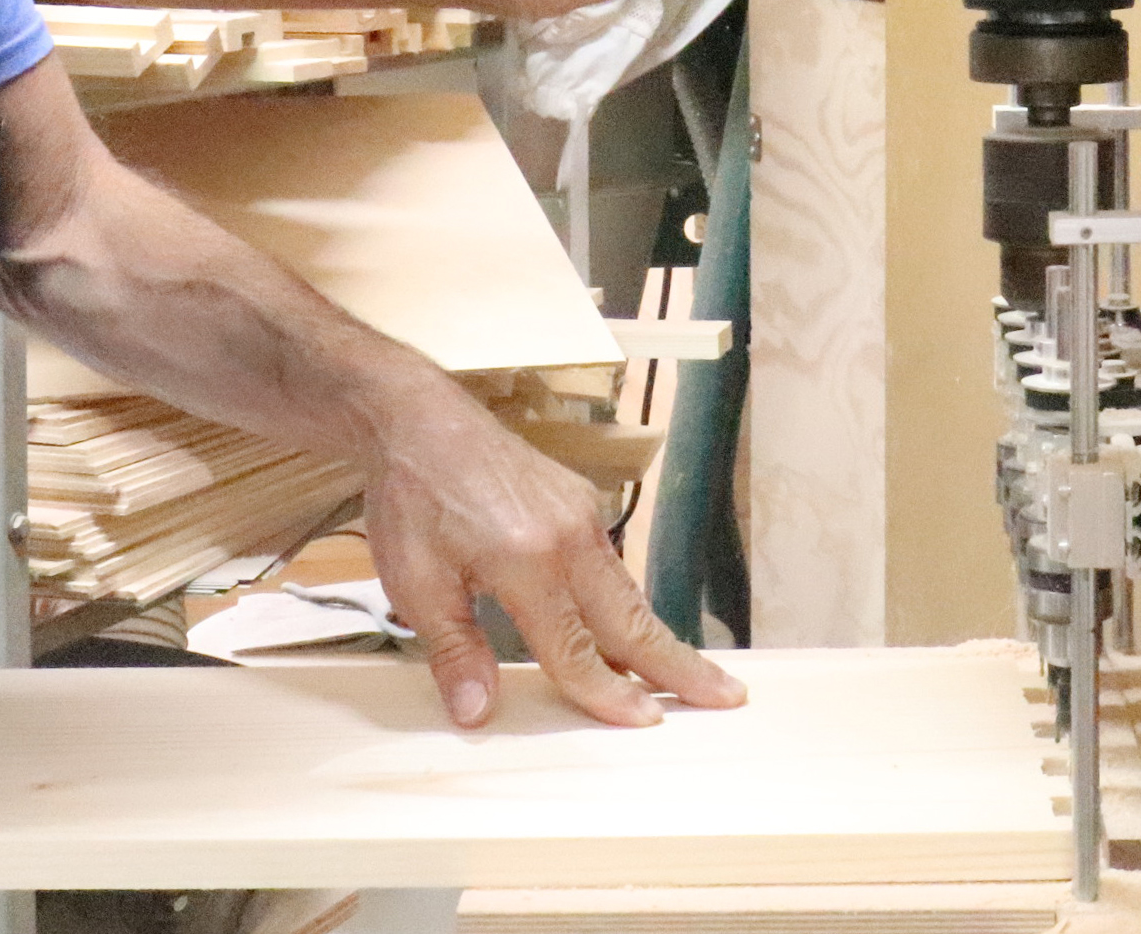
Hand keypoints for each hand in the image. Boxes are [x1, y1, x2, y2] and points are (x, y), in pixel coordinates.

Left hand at [364, 388, 747, 728]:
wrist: (418, 417)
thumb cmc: (411, 497)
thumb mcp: (416, 581)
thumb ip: (455, 650)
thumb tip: (478, 713)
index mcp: (528, 559)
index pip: (575, 647)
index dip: (609, 693)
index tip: (646, 724)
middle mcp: (568, 537)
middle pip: (631, 619)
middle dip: (680, 665)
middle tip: (729, 697)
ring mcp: (579, 516)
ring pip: (627, 593)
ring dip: (660, 639)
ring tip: (695, 677)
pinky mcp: (576, 503)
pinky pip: (612, 568)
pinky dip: (629, 607)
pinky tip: (632, 633)